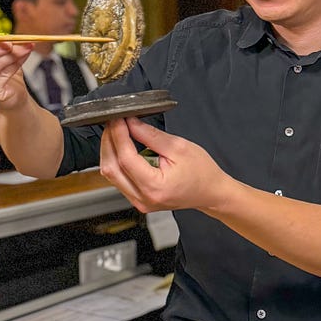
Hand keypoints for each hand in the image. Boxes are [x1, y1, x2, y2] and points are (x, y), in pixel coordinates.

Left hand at [99, 118, 230, 213]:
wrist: (210, 192)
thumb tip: (131, 123)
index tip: (118, 119)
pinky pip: (118, 179)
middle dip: (109, 141)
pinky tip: (123, 147)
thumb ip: (151, 135)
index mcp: (154, 187)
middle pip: (111, 167)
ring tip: (119, 132)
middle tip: (115, 122)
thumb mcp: (179, 147)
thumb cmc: (202, 173)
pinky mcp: (137, 199)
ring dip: (110, 150)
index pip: (125, 159)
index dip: (118, 135)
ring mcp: (138, 201)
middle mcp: (143, 198)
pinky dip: (117, 161)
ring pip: (111, 174)